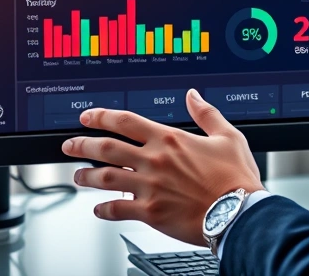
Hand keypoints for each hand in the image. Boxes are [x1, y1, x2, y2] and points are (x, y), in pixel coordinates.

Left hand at [61, 89, 264, 245]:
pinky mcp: (150, 213)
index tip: (88, 116)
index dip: (101, 117)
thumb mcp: (227, 136)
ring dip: (86, 176)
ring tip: (77, 176)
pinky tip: (97, 209)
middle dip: (82, 144)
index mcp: (169, 139)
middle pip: (106, 148)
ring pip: (105, 178)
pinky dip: (102, 209)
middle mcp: (154, 160)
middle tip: (69, 145)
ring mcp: (149, 187)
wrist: (239, 212)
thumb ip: (206, 113)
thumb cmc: (236, 177)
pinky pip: (116, 209)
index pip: (125, 121)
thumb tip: (193, 95)